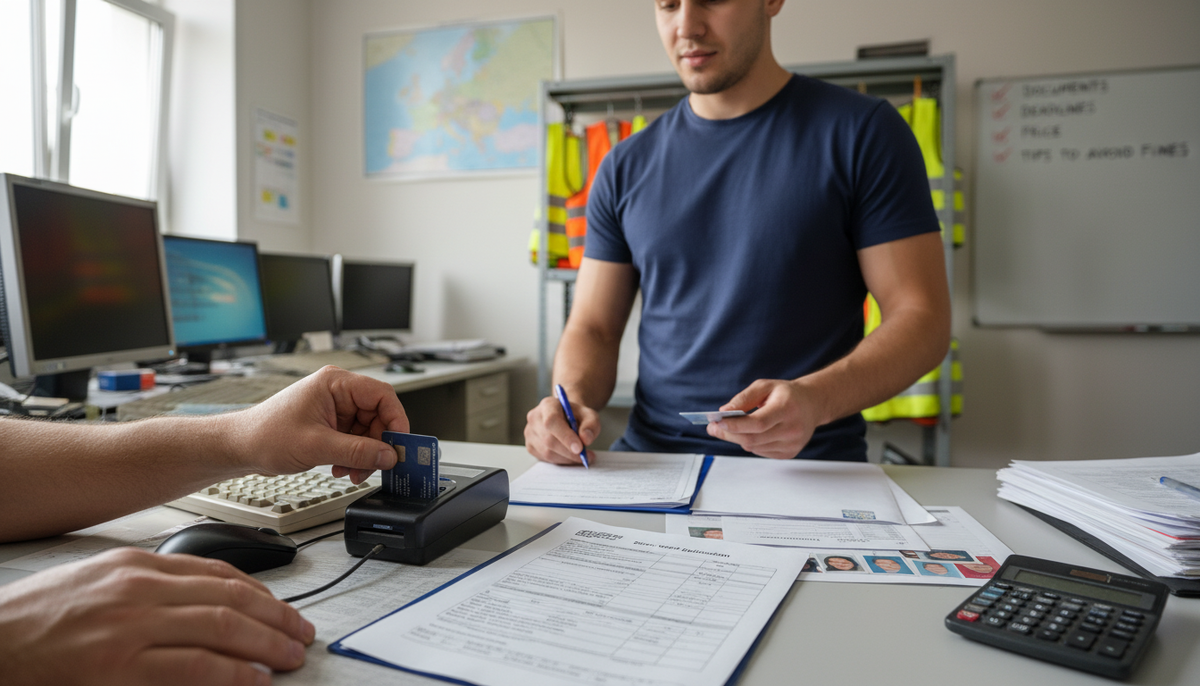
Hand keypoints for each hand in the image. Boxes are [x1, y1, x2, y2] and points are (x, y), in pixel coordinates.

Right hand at [0, 547, 314, 685]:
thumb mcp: (98, 584)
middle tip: (301, 634)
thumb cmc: (37, 621)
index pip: (218, 572)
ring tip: (289, 657)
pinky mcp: (118, 668)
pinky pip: (193, 667)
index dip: (262, 592)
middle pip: (231, 597)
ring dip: (266, 644)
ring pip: (222, 627)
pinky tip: (254, 680)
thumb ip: (151, 588)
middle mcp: (139, 589)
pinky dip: (232, 674)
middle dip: (276, 617)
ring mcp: (130, 627)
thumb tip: (208, 605)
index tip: (283, 609)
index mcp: (135, 565)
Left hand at [233, 366, 409, 483]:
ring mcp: (334, 409)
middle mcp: (338, 392)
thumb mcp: (317, 446)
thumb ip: (358, 451)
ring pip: (368, 431)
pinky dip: (353, 456)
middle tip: (376, 465)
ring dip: (364, 454)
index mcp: (335, 383)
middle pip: (378, 416)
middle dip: (377, 445)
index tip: (399, 445)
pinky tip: (341, 467)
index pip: (382, 396)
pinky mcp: (330, 424)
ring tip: (351, 470)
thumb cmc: (265, 434)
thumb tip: (388, 455)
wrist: (240, 447)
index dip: (396, 421)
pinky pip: (355, 440)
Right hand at [524, 395, 599, 464]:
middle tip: (586, 456)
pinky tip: (570, 456)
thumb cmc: (577, 416)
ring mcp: (530, 432)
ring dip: (567, 458)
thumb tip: (585, 439)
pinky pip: (546, 459)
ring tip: (581, 456)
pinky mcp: (530, 446)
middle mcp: (535, 417)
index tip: (579, 448)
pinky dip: (561, 461)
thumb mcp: (590, 416)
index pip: (552, 421)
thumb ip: (591, 425)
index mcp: (548, 405)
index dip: (565, 436)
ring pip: (547, 452)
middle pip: (549, 440)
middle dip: (569, 452)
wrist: (567, 418)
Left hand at [706, 379, 822, 458]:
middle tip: (714, 428)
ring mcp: (792, 444)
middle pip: (753, 439)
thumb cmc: (786, 394)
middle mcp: (792, 429)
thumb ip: (743, 398)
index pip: (758, 423)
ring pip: (754, 447)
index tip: (716, 422)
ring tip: (733, 428)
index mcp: (787, 408)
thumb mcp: (764, 386)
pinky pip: (761, 452)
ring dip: (739, 438)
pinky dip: (751, 443)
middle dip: (729, 434)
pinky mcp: (790, 453)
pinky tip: (754, 433)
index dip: (735, 425)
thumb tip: (724, 412)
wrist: (812, 404)